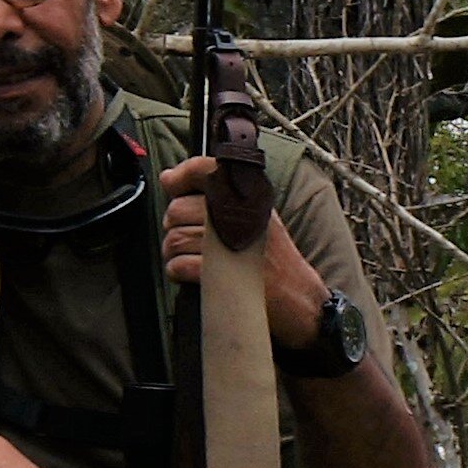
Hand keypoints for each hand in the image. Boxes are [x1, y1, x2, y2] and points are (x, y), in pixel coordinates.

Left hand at [160, 155, 327, 351]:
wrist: (300, 298)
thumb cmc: (274, 260)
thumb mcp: (255, 217)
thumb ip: (216, 197)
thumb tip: (167, 178)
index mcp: (249, 198)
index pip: (204, 169)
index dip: (179, 175)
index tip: (170, 184)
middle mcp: (241, 215)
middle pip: (178, 209)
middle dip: (174, 227)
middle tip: (188, 240)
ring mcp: (233, 243)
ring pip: (175, 238)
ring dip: (174, 253)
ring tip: (189, 259)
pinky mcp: (225, 272)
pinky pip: (180, 264)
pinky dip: (177, 271)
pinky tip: (190, 274)